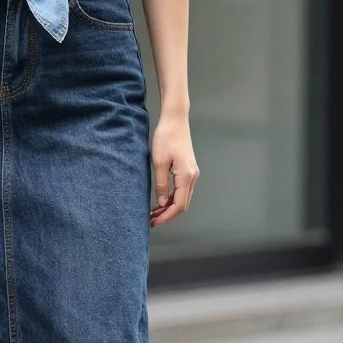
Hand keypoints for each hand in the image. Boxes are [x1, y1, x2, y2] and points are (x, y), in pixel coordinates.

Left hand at [149, 110, 199, 227]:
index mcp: (186, 176)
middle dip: (167, 215)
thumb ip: (161, 184)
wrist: (175, 120)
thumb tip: (162, 203)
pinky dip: (171, 198)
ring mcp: (192, 174)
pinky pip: (181, 190)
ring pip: (182, 198)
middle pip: (182, 204)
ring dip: (168, 207)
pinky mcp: (188, 170)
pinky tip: (160, 201)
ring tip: (152, 213)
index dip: (166, 217)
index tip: (153, 222)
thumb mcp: (159, 162)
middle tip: (150, 221)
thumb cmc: (165, 137)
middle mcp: (192, 177)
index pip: (179, 205)